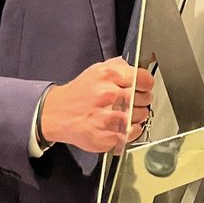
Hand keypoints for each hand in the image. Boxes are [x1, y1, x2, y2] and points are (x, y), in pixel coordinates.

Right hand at [39, 59, 153, 154]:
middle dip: (141, 100)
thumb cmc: (79, 93)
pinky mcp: (105, 136)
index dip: (146, 85)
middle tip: (132, 102)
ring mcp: (106, 117)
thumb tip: (140, 66)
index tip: (144, 88)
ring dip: (136, 116)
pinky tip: (120, 125)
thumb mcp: (97, 69)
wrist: (56, 113)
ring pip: (140, 116)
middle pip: (144, 99)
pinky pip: (131, 133)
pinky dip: (130, 131)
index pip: (144, 79)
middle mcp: (108, 95)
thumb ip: (120, 66)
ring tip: (124, 113)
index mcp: (108, 76)